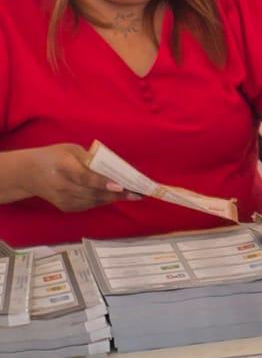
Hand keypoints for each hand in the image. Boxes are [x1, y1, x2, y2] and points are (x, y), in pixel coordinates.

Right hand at [10, 144, 137, 212]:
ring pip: (92, 201)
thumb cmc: (55, 156)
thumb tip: (113, 166)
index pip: (85, 177)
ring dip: (112, 199)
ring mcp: (62, 199)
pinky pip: (87, 206)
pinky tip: (114, 197)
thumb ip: (90, 158)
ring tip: (132, 195)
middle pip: (92, 193)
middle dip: (116, 194)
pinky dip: (102, 201)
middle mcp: (62, 186)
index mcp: (63, 166)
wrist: (29, 173)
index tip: (120, 186)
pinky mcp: (64, 207)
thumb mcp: (71, 150)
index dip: (102, 183)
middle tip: (137, 193)